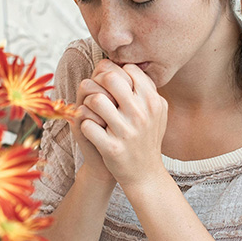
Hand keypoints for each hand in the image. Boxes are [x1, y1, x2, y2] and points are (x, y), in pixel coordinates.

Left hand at [79, 60, 167, 188]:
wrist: (145, 174)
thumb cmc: (147, 137)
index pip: (128, 69)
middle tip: (96, 92)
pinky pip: (87, 124)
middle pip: (110, 78)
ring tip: (91, 110)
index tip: (109, 83)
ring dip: (88, 103)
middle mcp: (141, 114)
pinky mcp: (112, 148)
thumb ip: (147, 88)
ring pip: (95, 99)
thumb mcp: (157, 112)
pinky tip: (90, 127)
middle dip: (98, 82)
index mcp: (153, 101)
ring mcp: (126, 131)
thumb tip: (127, 66)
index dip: (114, 71)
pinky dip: (84, 123)